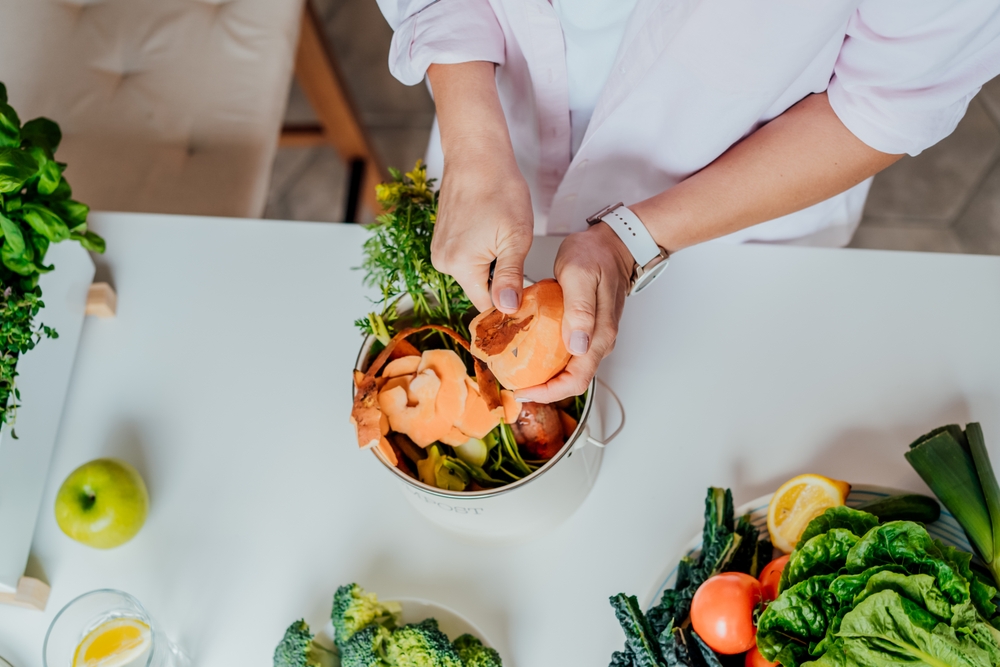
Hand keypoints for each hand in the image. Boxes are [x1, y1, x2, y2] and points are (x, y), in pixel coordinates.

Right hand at [427, 61, 532, 313]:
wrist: (477, 155)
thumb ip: (511, 277)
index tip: (526, 290)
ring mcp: (440, 249)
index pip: (485, 304)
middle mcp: (443, 261)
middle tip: (518, 255)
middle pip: (478, 288)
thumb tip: (508, 309)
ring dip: (492, 265)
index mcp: (460, 265)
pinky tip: (491, 231)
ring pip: (473, 272)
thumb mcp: (515, 238)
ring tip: (503, 238)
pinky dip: (480, 252)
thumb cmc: (498, 189)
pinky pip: (464, 257)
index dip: (508, 301)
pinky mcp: (441, 238)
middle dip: (500, 281)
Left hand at [514, 222, 632, 402]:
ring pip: (571, 370)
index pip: (576, 380)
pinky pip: (569, 355)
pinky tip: (531, 350)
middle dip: (544, 388)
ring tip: (518, 369)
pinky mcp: (589, 330)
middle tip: (514, 383)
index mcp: (600, 335)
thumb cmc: (595, 255)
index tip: (523, 390)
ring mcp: (595, 337)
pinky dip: (549, 359)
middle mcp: (600, 342)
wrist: (613, 244)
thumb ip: (579, 310)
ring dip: (546, 376)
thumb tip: (578, 345)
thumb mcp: (579, 275)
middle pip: (573, 381)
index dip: (549, 392)